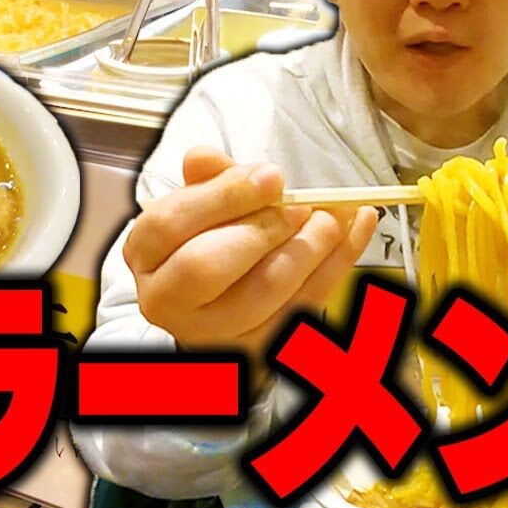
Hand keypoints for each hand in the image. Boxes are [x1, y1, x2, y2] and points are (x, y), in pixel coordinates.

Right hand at [124, 147, 378, 387]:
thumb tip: (204, 157)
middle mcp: (165, 301)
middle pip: (206, 265)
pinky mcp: (258, 350)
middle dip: (262, 229)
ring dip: (308, 247)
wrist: (219, 306)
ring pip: (263, 291)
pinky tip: (362, 227)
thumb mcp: (203, 203)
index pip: (170, 223)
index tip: (272, 176)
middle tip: (302, 205)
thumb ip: (208, 178)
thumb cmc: (211, 241)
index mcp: (145, 254)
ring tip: (335, 215)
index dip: (222, 197)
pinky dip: (340, 263)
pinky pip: (305, 306)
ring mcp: (211, 333)